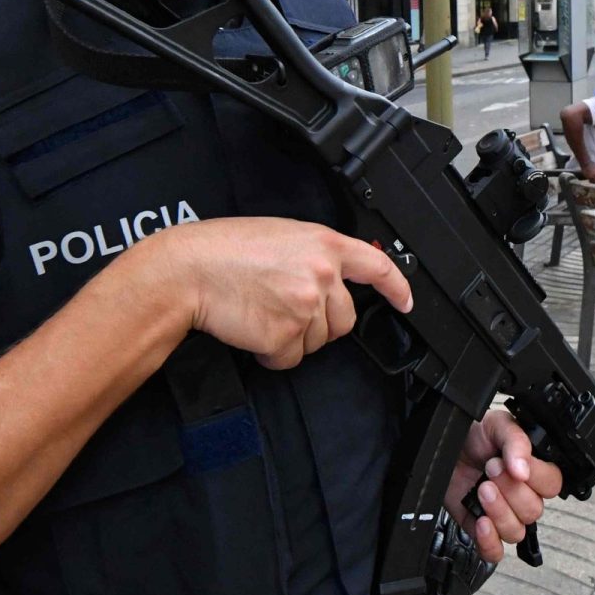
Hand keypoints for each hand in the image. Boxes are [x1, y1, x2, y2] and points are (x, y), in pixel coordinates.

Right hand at [133, 218, 411, 369]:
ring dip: (291, 338)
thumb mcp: (281, 235)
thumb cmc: (224, 250)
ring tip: (261, 312)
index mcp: (324, 243)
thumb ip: (313, 255)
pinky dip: (271, 353)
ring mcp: (306, 305)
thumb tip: (329, 280)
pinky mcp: (285, 334)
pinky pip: (289, 359)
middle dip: (319, 323)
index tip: (405, 301)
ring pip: (317, 342)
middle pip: (344, 319)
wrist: (189, 269)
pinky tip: (252, 329)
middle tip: (284, 308)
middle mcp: (322, 273)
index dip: (397, 287)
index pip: (377, 265)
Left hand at [444, 410, 564, 562]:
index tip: (510, 464)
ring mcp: (503, 514)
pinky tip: (480, 521)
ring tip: (482, 490)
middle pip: (533, 511)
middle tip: (490, 470)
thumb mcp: (499, 425)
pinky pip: (495, 551)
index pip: (552, 485)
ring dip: (499, 512)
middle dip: (510, 491)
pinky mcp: (482, 529)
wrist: (446, 446)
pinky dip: (489, 542)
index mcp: (535, 470)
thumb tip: (524, 469)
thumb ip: (516, 442)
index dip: (534, 478)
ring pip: (516, 531)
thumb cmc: (475, 434)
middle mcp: (523, 495)